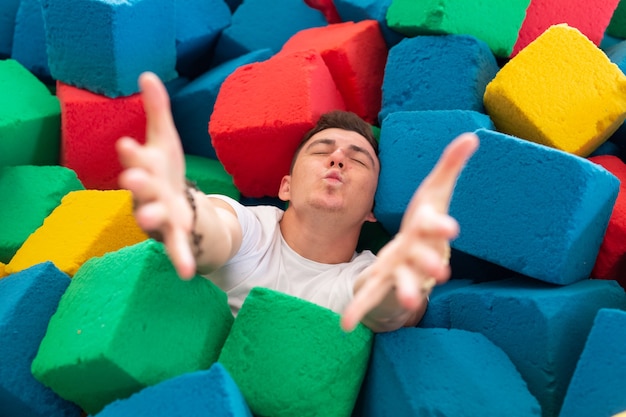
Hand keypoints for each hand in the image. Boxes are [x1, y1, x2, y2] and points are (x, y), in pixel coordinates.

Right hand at [116, 72, 196, 278]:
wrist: (175, 201)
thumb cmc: (165, 169)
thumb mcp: (164, 138)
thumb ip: (156, 110)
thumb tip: (147, 74)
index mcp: (146, 169)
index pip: (137, 160)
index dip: (132, 154)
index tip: (126, 144)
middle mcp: (148, 194)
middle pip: (141, 190)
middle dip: (137, 185)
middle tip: (131, 179)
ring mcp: (159, 216)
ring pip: (153, 219)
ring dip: (151, 219)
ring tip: (151, 219)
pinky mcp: (173, 235)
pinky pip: (176, 248)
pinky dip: (181, 259)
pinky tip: (186, 273)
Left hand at [341, 133, 478, 330]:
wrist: (417, 255)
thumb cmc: (427, 222)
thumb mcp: (436, 190)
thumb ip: (451, 165)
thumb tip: (473, 135)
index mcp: (429, 230)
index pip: (436, 226)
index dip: (442, 226)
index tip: (451, 228)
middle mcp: (419, 253)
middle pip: (426, 259)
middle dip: (431, 264)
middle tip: (441, 274)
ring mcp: (401, 270)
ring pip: (403, 281)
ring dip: (406, 291)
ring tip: (410, 302)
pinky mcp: (382, 281)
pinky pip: (370, 295)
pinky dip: (359, 309)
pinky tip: (344, 325)